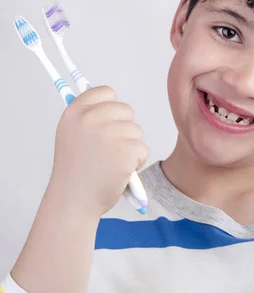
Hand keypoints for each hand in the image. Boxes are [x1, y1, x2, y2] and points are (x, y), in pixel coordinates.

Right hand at [48, 86, 147, 217]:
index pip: (105, 91)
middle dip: (124, 130)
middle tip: (108, 150)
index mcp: (75, 112)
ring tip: (111, 163)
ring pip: (136, 131)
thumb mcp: (72, 135)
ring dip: (130, 148)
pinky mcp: (125, 150)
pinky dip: (137, 161)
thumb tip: (110, 100)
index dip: (110, 107)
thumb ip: (87, 117)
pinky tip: (120, 171)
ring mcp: (108, 134)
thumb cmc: (76, 170)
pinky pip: (143, 148)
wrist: (74, 201)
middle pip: (126, 110)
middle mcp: (90, 119)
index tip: (105, 122)